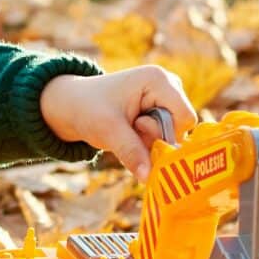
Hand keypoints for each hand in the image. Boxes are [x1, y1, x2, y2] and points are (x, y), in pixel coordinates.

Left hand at [40, 65, 196, 178]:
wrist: (74, 104)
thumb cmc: (89, 109)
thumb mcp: (108, 131)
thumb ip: (132, 152)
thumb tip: (149, 178)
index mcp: (159, 80)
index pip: (185, 118)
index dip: (165, 133)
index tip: (137, 127)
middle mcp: (169, 85)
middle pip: (180, 128)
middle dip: (155, 138)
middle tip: (130, 128)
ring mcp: (167, 99)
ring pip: (173, 136)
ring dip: (150, 142)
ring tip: (128, 129)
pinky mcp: (163, 111)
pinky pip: (166, 137)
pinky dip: (148, 143)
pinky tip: (132, 132)